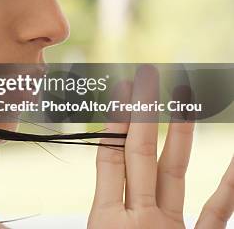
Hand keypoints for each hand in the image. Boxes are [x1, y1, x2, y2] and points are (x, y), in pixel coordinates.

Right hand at [88, 65, 233, 227]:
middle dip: (142, 111)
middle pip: (139, 153)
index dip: (114, 121)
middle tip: (146, 75)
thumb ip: (94, 217)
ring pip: (174, 171)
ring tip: (184, 98)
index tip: (121, 90)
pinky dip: (231, 184)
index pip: (109, 157)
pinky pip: (218, 211)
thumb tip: (70, 195)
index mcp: (107, 220)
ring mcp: (171, 228)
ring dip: (179, 132)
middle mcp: (141, 219)